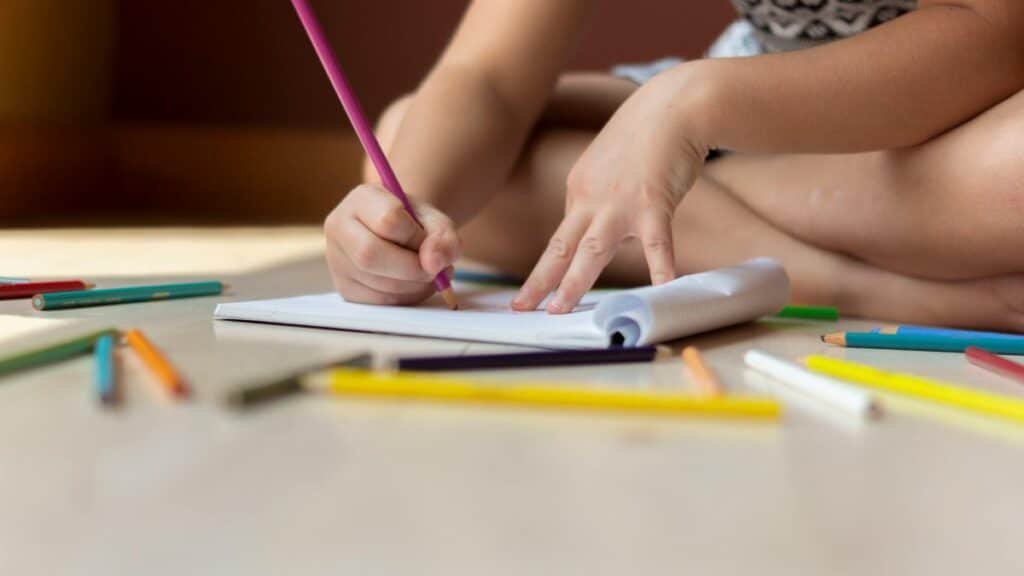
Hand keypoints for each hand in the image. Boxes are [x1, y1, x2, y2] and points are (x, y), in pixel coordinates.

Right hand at [325, 184, 460, 305]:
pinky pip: (377, 301)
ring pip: (375, 282)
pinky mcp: (344, 287)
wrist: (398, 234)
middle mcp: (339, 227)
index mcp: (361, 198)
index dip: (416, 237)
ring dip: (413, 286)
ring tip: (428, 275)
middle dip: (412, 268)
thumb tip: (434, 265)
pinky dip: (405, 298)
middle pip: (369, 255)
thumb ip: (443, 237)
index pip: (388, 220)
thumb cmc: (415, 224)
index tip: (428, 240)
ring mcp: (336, 260)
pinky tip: (414, 285)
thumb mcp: (436, 220)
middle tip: (434, 270)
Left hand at [512, 65, 709, 312]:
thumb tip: (605, 229)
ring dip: (573, 283)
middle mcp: (591, 198)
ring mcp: (620, 202)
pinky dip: (659, 264)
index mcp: (579, 189)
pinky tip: (662, 285)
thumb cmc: (647, 135)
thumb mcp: (608, 165)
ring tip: (559, 309)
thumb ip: (602, 197)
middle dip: (539, 281)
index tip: (535, 291)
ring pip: (591, 250)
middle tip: (520, 307)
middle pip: (560, 248)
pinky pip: (656, 241)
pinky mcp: (653, 202)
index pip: (562, 236)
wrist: (674, 104)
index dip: (550, 267)